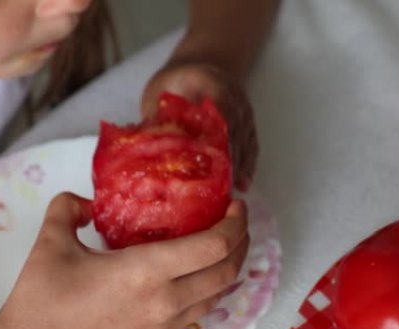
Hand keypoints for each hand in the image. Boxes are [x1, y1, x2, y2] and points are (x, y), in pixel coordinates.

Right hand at [0, 192, 248, 328]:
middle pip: (227, 272)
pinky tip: (193, 279)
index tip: (235, 206)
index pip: (213, 246)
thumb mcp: (51, 241)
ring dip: (228, 269)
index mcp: (145, 271)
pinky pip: (195, 314)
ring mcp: (161, 326)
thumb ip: (69, 207)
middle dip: (241, 243)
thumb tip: (88, 203)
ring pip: (216, 297)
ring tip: (221, 248)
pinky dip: (207, 292)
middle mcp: (164, 301)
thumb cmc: (40, 301)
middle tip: (235, 222)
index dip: (234, 224)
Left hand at [142, 60, 257, 190]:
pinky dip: (247, 165)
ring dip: (237, 167)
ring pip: (245, 141)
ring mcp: (244, 110)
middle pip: (234, 131)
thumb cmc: (174, 82)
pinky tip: (241, 184)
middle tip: (216, 188)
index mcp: (211, 83)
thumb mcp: (159, 93)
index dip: (215, 138)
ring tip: (228, 193)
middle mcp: (234, 96)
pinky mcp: (248, 123)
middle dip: (226, 160)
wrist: (200, 65)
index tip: (208, 163)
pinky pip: (251, 145)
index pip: (219, 111)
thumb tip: (146, 150)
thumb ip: (157, 117)